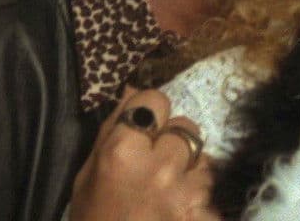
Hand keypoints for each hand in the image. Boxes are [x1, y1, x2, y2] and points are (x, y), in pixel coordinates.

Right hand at [69, 86, 219, 220]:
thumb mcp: (87, 178)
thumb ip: (112, 131)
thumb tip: (132, 90)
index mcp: (123, 151)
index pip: (155, 99)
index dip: (150, 113)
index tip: (144, 128)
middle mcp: (160, 164)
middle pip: (185, 125)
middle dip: (173, 140)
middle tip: (156, 165)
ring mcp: (189, 190)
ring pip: (203, 155)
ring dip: (190, 167)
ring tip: (168, 190)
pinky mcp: (206, 212)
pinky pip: (213, 186)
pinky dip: (201, 194)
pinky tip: (180, 208)